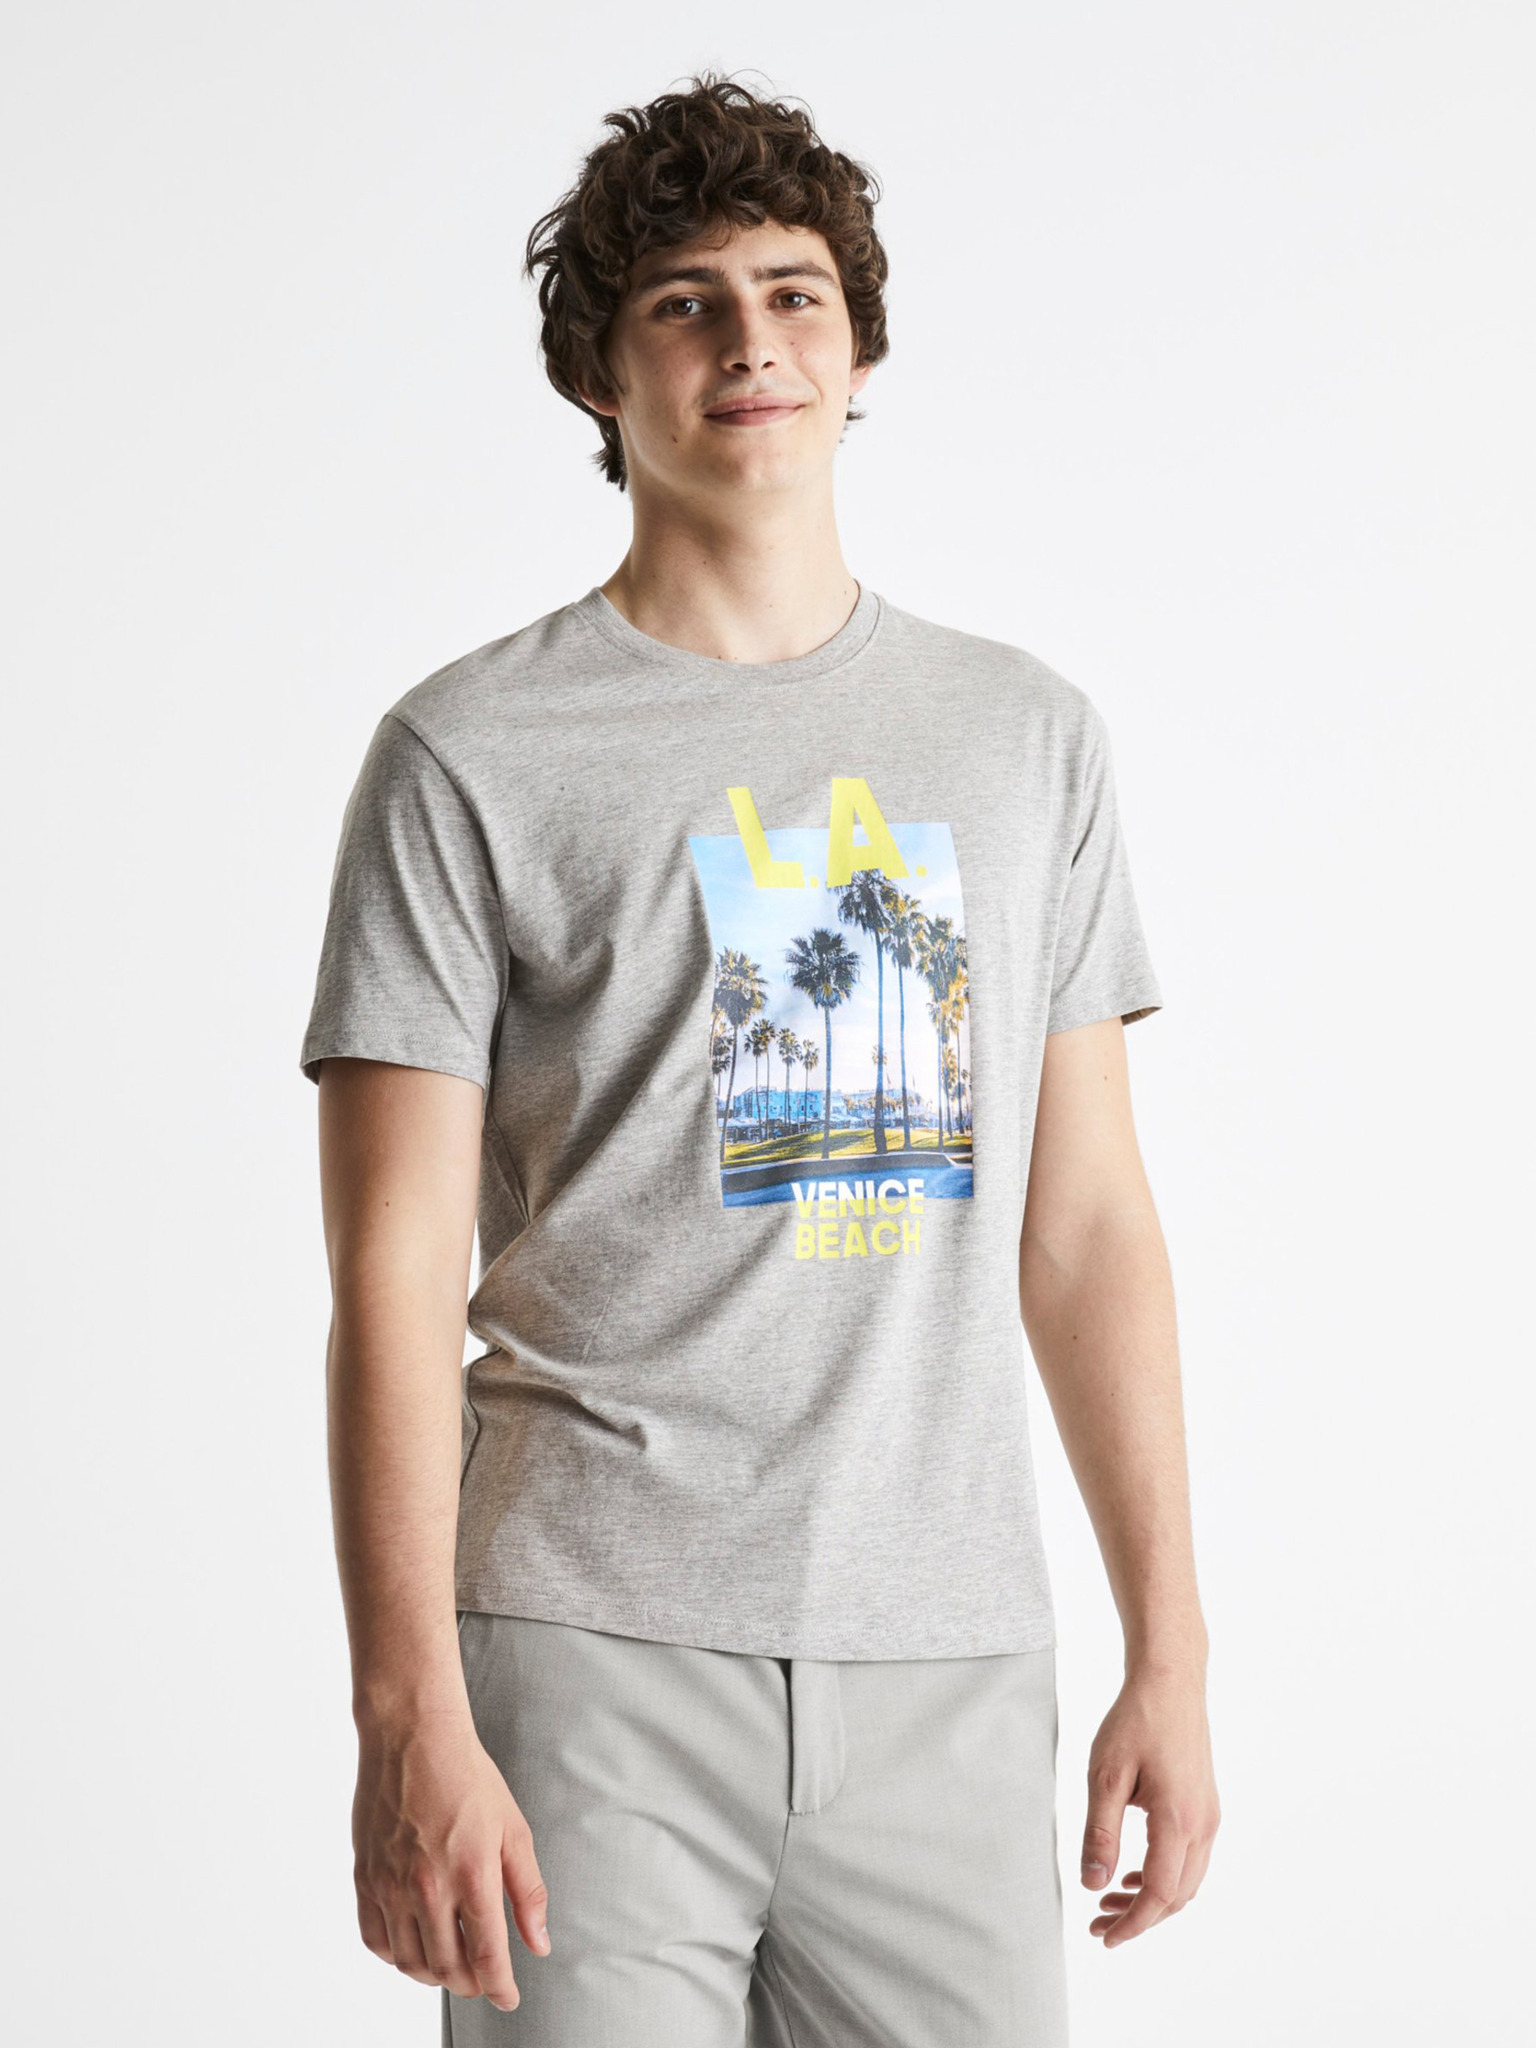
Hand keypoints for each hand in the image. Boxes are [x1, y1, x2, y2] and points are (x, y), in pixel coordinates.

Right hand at [352, 1705, 550, 2010]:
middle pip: (447, 1968)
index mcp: (472, 1874)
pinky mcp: (365, 1878)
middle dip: (470, 1983)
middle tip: (482, 1978)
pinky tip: (413, 1944)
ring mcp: (391, 1885)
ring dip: (434, 1975)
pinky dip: (396, 1956)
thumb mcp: (513, 1828)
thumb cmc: (467, 1776)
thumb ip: (527, 1891)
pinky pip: (375, 1939)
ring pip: (410, 1962)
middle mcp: (428, 1887)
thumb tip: (539, 1943)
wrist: (412, 1736)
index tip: (508, 1998)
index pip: (487, 1957)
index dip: (500, 1988)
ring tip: (451, 1964)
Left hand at [1080, 1665, 1219, 1947]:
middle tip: (1099, 1923)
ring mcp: (1208, 1815)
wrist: (1171, 1681)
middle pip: (1177, 1896)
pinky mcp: (1205, 1805)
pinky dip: (1164, 1876)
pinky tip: (1134, 1872)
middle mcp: (1202, 1824)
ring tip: (1110, 1899)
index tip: (1103, 1937)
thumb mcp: (1105, 1775)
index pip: (1160, 1894)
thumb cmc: (1136, 1720)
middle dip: (1140, 1918)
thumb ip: (1101, 1833)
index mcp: (1178, 1820)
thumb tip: (1093, 1885)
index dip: (1132, 1924)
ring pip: (1187, 1880)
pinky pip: (1190, 1858)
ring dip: (1152, 1899)